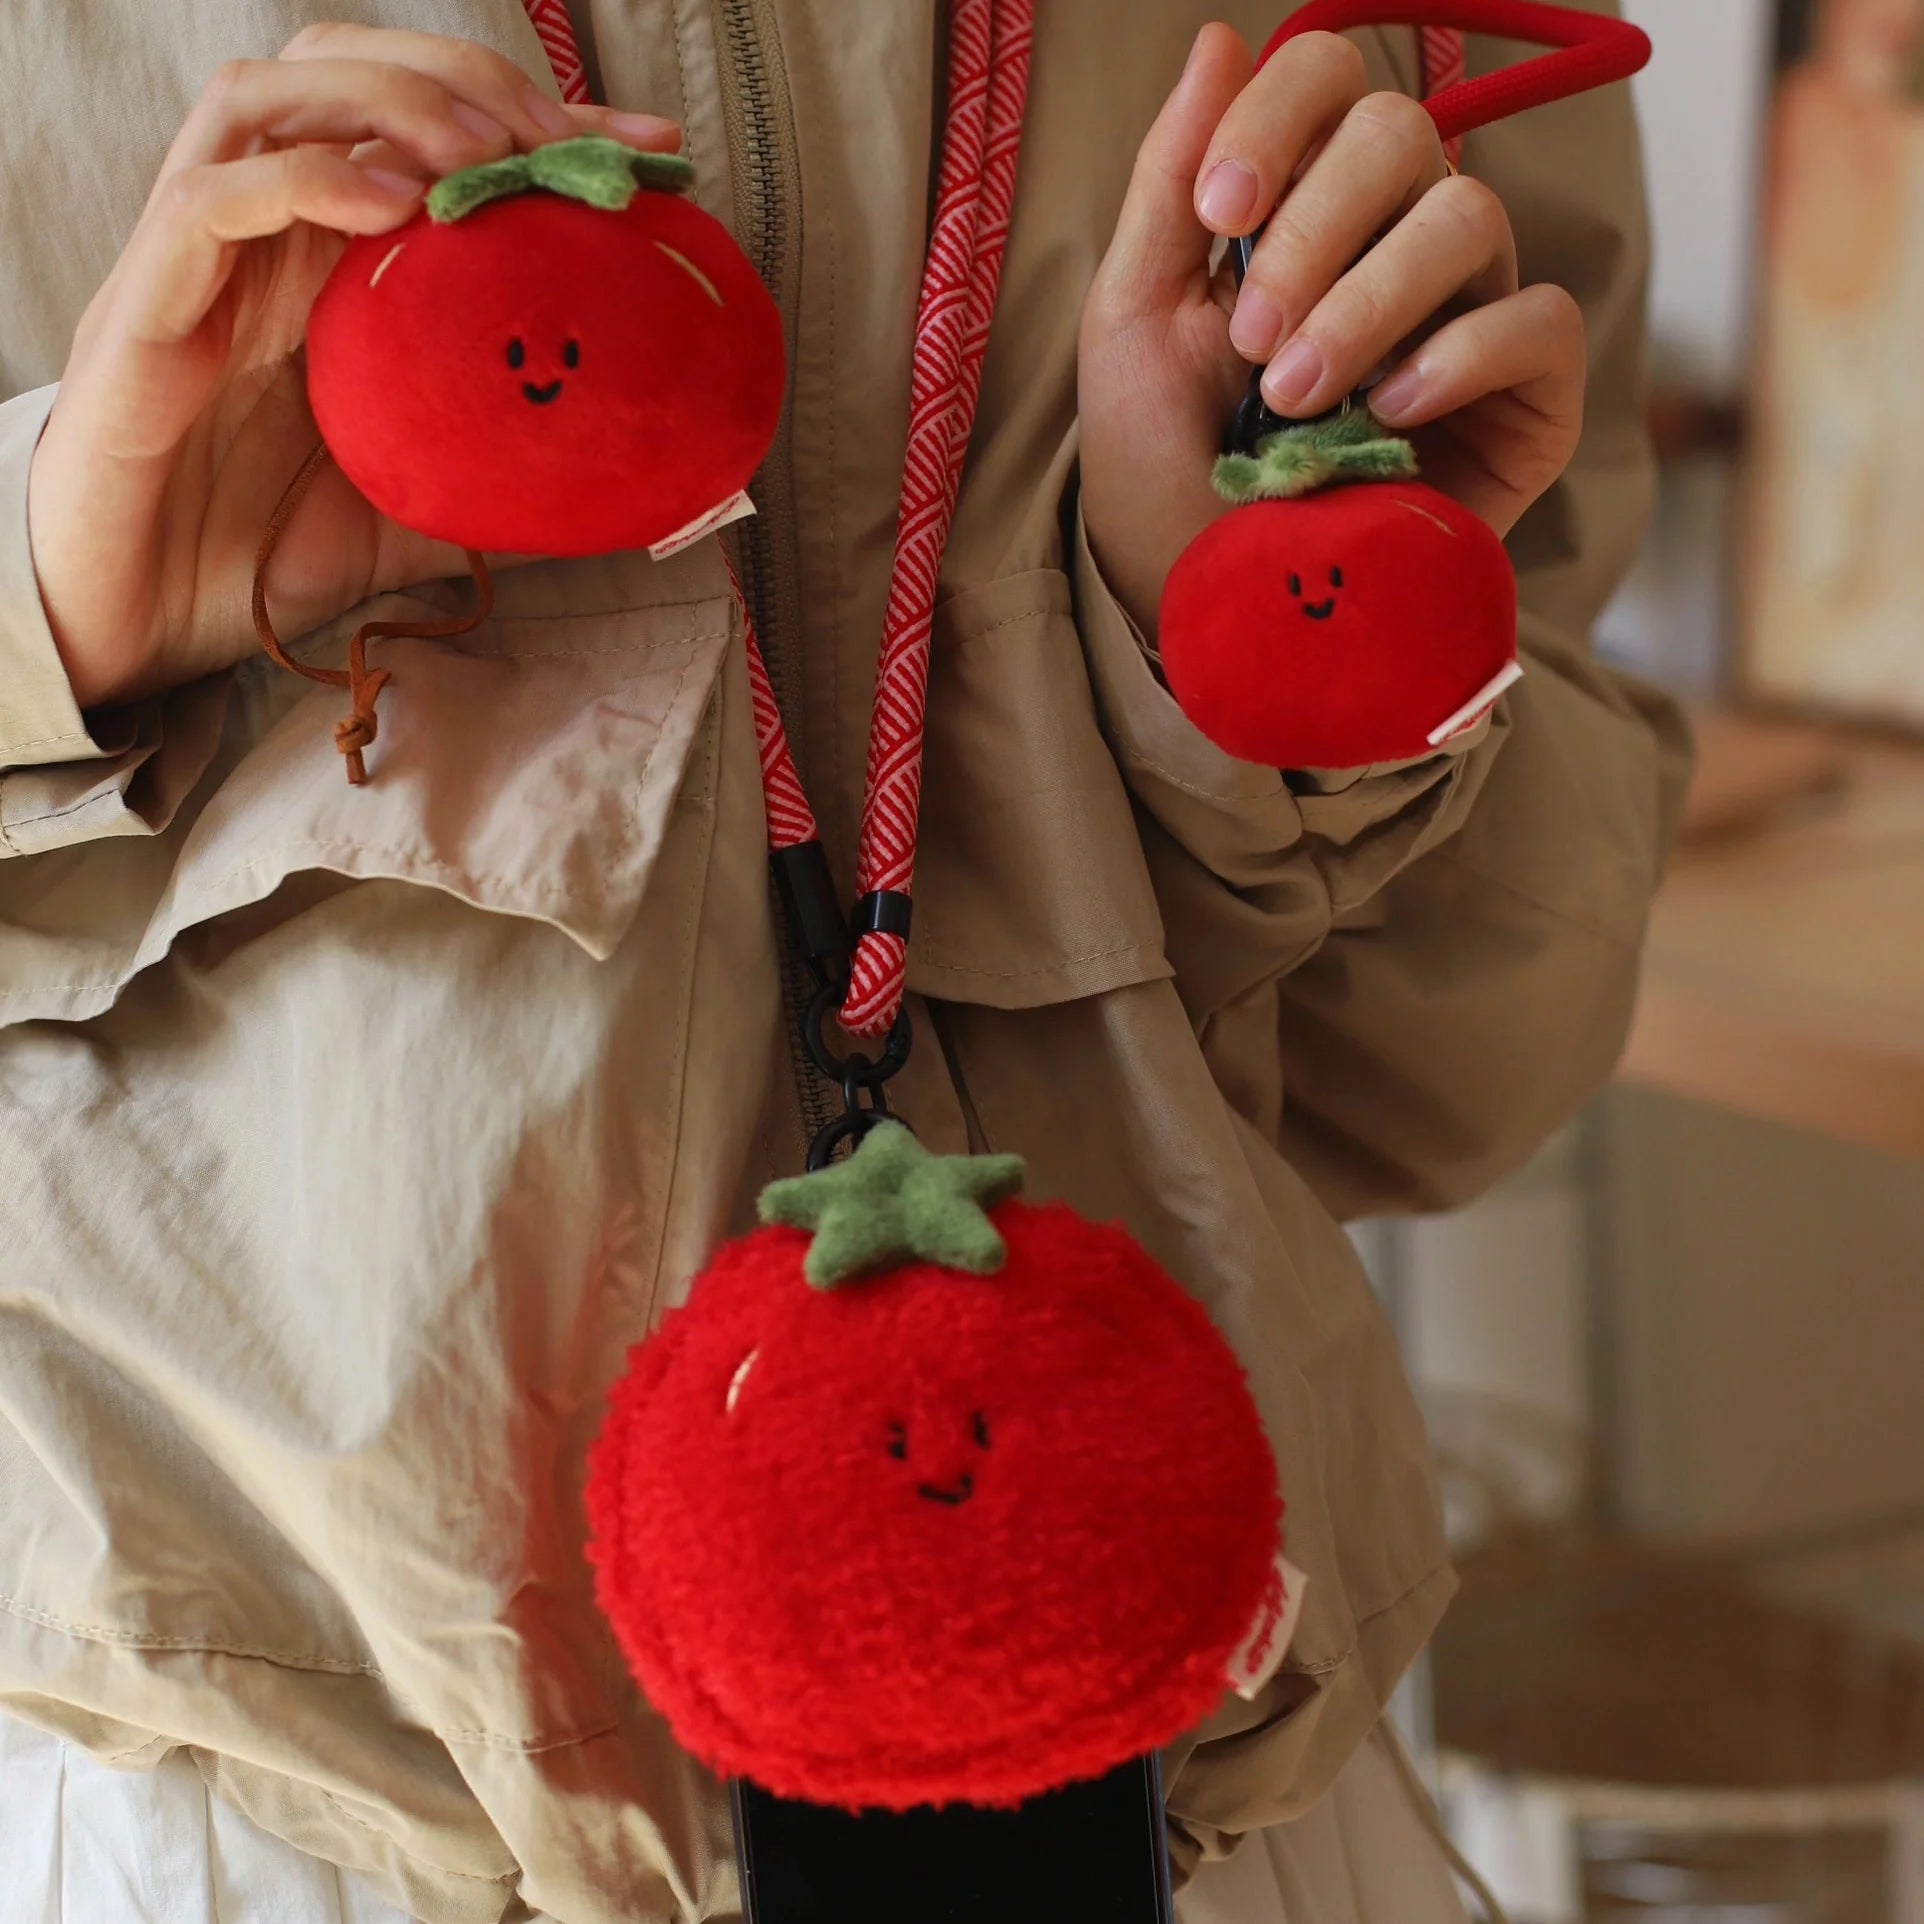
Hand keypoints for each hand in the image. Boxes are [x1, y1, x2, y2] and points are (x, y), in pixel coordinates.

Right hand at [27, 24, 680, 709]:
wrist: (134, 620)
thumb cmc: (256, 558)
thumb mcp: (413, 516)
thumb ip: (495, 483)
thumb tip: (616, 492)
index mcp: (321, 266)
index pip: (423, 138)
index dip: (535, 125)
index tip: (647, 155)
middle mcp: (257, 236)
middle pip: (343, 74)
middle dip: (466, 80)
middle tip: (565, 141)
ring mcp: (194, 259)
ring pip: (269, 98)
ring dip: (390, 102)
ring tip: (487, 155)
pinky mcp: (142, 304)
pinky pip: (211, 199)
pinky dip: (305, 179)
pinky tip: (391, 203)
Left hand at [1078, 25, 1584, 638]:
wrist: (1212, 603)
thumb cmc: (1166, 471)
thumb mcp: (1135, 322)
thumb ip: (1171, 184)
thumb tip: (1218, 37)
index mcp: (1308, 210)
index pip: (1334, 84)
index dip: (1281, 120)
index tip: (1217, 215)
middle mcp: (1398, 246)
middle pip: (1405, 136)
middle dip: (1314, 231)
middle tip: (1250, 340)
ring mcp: (1470, 318)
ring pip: (1469, 217)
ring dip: (1366, 302)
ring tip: (1294, 399)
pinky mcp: (1530, 402)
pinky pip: (1539, 321)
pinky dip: (1456, 357)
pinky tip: (1385, 417)